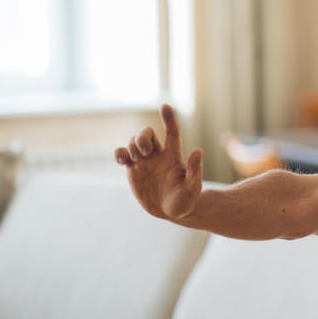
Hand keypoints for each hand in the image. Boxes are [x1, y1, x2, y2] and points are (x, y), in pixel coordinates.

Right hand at [115, 104, 202, 220]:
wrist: (170, 212)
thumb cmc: (186, 200)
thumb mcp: (193, 187)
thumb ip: (195, 170)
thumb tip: (198, 151)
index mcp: (173, 155)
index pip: (172, 132)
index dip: (169, 119)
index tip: (165, 106)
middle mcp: (158, 155)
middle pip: (147, 133)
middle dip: (142, 136)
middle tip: (144, 150)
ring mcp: (144, 162)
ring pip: (133, 142)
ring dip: (133, 146)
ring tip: (137, 158)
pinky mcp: (133, 170)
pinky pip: (122, 155)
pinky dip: (119, 154)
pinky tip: (122, 160)